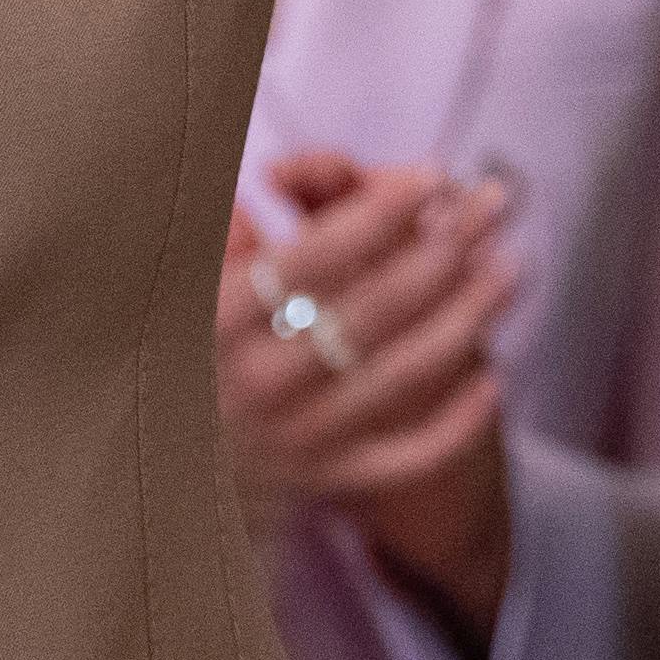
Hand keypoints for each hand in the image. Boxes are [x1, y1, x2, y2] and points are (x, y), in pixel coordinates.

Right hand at [216, 153, 521, 635]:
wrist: (149, 487)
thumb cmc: (172, 360)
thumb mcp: (174, 295)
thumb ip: (224, 238)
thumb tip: (280, 172)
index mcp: (212, 327)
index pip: (305, 262)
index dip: (372, 216)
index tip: (430, 175)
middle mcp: (255, 386)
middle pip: (368, 312)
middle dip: (442, 252)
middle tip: (493, 205)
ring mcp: (294, 440)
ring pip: (396, 378)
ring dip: (462, 321)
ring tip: (510, 267)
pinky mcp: (324, 483)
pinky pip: (401, 460)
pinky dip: (452, 426)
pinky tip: (494, 380)